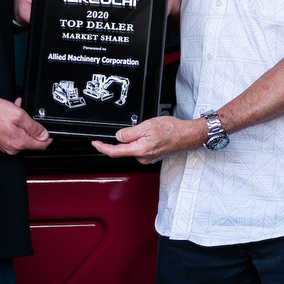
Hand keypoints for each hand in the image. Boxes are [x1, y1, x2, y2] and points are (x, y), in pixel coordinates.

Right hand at [0, 97, 50, 154]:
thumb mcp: (19, 115)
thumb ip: (34, 127)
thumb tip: (45, 135)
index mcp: (20, 142)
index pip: (42, 146)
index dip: (49, 137)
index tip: (50, 130)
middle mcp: (13, 148)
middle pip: (32, 141)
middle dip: (33, 127)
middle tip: (29, 115)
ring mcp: (6, 147)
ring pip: (22, 136)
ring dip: (23, 125)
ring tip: (18, 111)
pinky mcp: (0, 143)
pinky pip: (13, 135)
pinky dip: (15, 126)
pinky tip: (11, 115)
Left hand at [92, 114, 206, 161]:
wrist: (187, 135)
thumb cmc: (172, 130)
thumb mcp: (147, 125)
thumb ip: (130, 133)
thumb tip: (118, 136)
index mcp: (139, 150)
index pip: (115, 151)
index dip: (102, 147)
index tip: (95, 143)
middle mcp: (143, 157)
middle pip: (125, 148)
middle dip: (127, 136)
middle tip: (140, 126)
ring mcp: (148, 158)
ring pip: (134, 147)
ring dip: (137, 137)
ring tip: (151, 128)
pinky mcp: (153, 155)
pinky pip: (141, 147)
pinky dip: (143, 139)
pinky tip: (153, 133)